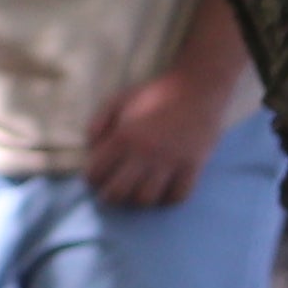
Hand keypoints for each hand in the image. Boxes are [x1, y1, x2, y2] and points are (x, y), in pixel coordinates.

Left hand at [84, 63, 236, 209]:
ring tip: (137, 190)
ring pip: (146, 199)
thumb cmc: (155, 93)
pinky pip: (178, 196)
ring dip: (138, 199)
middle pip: (118, 192)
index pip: (96, 173)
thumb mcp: (118, 100)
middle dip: (110, 195)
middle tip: (113, 190)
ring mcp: (170, 161)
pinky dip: (168, 199)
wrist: (199, 88)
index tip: (96, 177)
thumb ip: (98, 122)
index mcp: (123, 137)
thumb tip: (89, 148)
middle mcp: (145, 153)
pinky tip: (163, 191)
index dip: (92, 178)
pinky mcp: (193, 165)